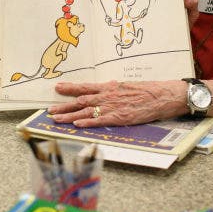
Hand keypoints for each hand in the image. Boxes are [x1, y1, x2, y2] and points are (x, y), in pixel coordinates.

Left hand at [49, 80, 186, 126]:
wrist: (162, 95)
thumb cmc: (147, 90)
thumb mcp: (127, 86)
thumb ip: (114, 89)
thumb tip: (106, 87)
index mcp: (109, 87)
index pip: (85, 87)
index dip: (70, 88)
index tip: (57, 87)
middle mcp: (107, 96)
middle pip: (81, 101)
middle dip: (64, 106)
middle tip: (49, 110)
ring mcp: (112, 107)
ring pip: (86, 111)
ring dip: (69, 116)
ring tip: (56, 119)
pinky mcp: (120, 117)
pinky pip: (100, 121)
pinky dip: (87, 123)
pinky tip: (77, 125)